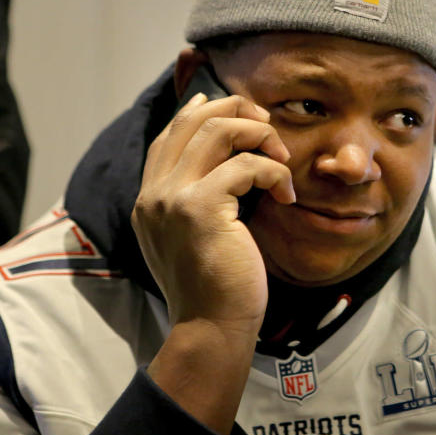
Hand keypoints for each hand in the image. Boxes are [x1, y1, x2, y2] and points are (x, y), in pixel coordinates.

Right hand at [131, 91, 294, 339]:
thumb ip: (196, 201)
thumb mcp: (195, 238)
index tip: (235, 107)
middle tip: (268, 128)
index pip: (170, 134)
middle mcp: (154, 193)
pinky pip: (248, 165)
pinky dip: (275, 174)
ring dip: (260, 135)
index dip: (201, 111)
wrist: (211, 328)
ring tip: (281, 160)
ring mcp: (173, 198)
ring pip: (219, 131)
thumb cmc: (215, 288)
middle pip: (193, 120)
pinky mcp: (201, 207)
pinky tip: (286, 197)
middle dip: (237, 111)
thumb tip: (225, 165)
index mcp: (149, 199)